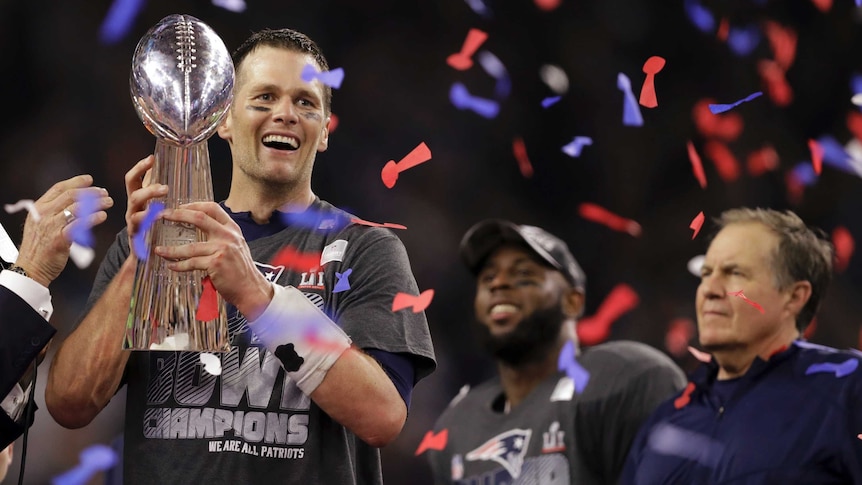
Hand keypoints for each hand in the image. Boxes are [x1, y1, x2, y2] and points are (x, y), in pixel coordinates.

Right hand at [15, 175, 112, 286]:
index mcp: (39, 208)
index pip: (59, 188)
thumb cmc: (39, 247)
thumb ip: (55, 211)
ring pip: (77, 208)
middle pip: (71, 196)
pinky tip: (102, 216)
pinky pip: (78, 225)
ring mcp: (51, 226)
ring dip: (96, 203)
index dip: (76, 182)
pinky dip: (92, 219)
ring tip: (109, 202)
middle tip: (104, 193)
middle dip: (90, 192)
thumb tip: (76, 202)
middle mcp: (44, 214)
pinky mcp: (59, 239)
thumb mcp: (41, 223)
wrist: (31, 268)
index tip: (90, 179)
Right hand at [124, 155, 167, 253]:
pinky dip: (149, 229)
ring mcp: (133, 223)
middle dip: (149, 191)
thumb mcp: (150, 200)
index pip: (133, 179)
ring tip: (163, 209)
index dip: (140, 168)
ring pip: (136, 214)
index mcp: (136, 198)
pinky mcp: (137, 237)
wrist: (140, 248)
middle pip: (134, 195)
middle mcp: (132, 209)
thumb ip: (152, 185)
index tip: (151, 158)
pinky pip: (140, 231)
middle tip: (165, 188)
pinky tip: (159, 225)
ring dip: (150, 218)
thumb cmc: (148, 219)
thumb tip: (159, 165)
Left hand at [154, 202, 273, 319]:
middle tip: (162, 216)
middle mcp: (228, 236)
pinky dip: (179, 265)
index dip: (193, 205)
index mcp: (232, 229)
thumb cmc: (240, 270)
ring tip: (159, 250)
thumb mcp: (236, 246)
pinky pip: (192, 263)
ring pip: (190, 247)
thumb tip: (201, 227)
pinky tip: (171, 266)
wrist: (251, 289)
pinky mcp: (216, 263)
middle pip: (199, 218)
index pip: (212, 208)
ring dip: (171, 250)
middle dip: (177, 215)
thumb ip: (222, 235)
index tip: (179, 207)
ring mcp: (222, 249)